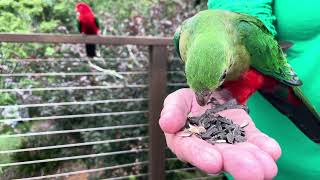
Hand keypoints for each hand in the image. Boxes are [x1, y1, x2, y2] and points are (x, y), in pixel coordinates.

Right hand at [159, 88, 280, 179]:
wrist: (210, 91)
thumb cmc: (189, 100)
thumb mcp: (177, 100)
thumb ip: (172, 111)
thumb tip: (167, 124)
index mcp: (186, 140)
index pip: (191, 149)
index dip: (201, 156)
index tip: (214, 163)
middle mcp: (209, 146)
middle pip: (221, 156)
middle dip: (235, 163)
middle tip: (252, 173)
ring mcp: (230, 141)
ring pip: (241, 153)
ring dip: (255, 160)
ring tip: (267, 168)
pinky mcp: (246, 134)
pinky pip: (255, 141)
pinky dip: (264, 147)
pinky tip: (273, 151)